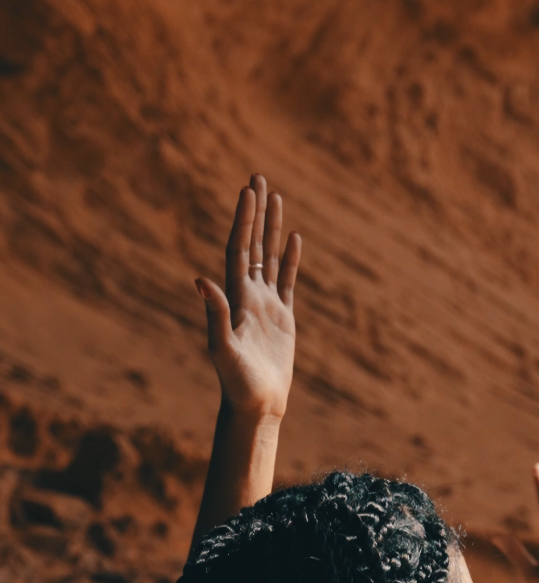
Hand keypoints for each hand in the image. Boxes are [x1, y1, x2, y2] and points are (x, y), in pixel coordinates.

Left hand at [195, 176, 300, 419]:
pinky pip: (287, 281)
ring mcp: (267, 305)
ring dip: (271, 227)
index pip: (239, 249)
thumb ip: (215, 314)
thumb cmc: (236, 382)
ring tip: (275, 196)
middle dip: (255, 211)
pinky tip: (294, 238)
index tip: (248, 191)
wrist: (255, 405)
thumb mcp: (223, 349)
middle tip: (257, 177)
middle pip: (252, 243)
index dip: (243, 220)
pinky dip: (290, 259)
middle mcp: (249, 295)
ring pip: (270, 257)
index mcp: (235, 298)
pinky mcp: (283, 319)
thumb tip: (200, 279)